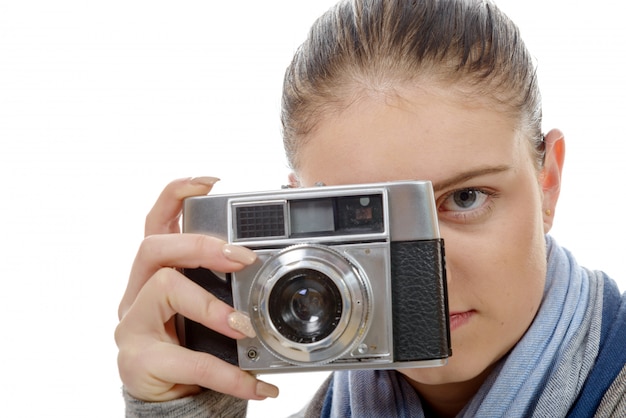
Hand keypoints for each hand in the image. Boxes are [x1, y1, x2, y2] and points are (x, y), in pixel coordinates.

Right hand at [115, 177, 278, 401]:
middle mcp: (136, 293)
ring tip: (244, 326)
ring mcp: (132, 326)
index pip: (156, 223)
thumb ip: (226, 282)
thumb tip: (266, 256)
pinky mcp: (138, 361)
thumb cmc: (194, 344)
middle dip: (200, 245)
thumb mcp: (210, 306)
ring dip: (211, 305)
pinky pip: (188, 360)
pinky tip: (256, 382)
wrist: (174, 398)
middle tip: (242, 258)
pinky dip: (228, 371)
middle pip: (154, 247)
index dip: (176, 196)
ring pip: (164, 289)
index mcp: (155, 274)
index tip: (210, 183)